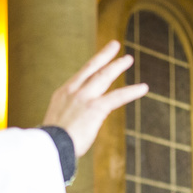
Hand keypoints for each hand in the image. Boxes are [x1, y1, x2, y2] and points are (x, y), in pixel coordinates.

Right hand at [41, 41, 146, 156]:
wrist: (48, 147)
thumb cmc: (49, 144)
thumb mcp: (56, 126)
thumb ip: (66, 121)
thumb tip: (70, 130)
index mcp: (62, 95)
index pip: (80, 77)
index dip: (91, 67)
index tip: (98, 60)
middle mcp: (72, 92)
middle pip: (91, 68)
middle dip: (104, 56)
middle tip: (114, 45)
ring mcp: (84, 98)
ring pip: (104, 76)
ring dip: (117, 66)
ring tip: (128, 59)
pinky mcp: (95, 108)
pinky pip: (118, 97)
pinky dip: (132, 91)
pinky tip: (144, 88)